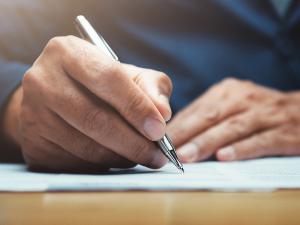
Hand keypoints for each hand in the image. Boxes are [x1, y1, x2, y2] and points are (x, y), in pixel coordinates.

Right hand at [3, 36, 172, 171]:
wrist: (55, 97)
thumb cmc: (97, 84)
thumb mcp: (127, 74)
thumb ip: (150, 87)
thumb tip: (163, 113)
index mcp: (68, 51)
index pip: (108, 78)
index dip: (137, 106)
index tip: (159, 129)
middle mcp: (43, 79)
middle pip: (94, 118)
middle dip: (133, 142)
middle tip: (158, 155)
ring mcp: (33, 114)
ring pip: (86, 146)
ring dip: (122, 157)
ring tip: (143, 157)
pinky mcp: (34, 143)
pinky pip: (76, 162)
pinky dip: (104, 165)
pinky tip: (118, 159)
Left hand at [167, 78, 299, 161]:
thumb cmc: (257, 112)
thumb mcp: (231, 105)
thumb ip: (206, 117)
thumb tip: (175, 133)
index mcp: (228, 92)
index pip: (197, 109)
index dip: (177, 125)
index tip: (158, 139)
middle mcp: (244, 99)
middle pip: (211, 116)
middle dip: (186, 134)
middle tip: (165, 149)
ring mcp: (264, 113)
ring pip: (231, 128)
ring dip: (207, 142)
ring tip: (186, 156)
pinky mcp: (284, 131)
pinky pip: (260, 140)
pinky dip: (241, 149)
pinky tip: (224, 157)